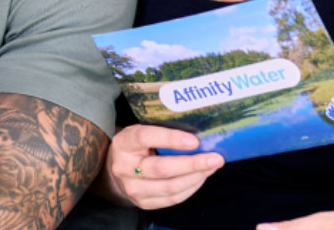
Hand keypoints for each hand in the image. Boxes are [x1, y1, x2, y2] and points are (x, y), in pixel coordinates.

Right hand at [102, 124, 222, 209]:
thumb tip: (199, 130)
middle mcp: (125, 168)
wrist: (118, 170)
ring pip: (170, 187)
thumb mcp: (141, 131)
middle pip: (161, 168)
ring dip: (196, 177)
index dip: (171, 139)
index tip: (194, 140)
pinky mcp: (144, 203)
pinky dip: (191, 188)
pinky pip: (172, 198)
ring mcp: (133, 188)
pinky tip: (201, 178)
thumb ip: (161, 131)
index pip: (146, 138)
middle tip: (215, 158)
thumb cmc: (136, 146)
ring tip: (212, 167)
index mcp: (124, 143)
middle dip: (192, 164)